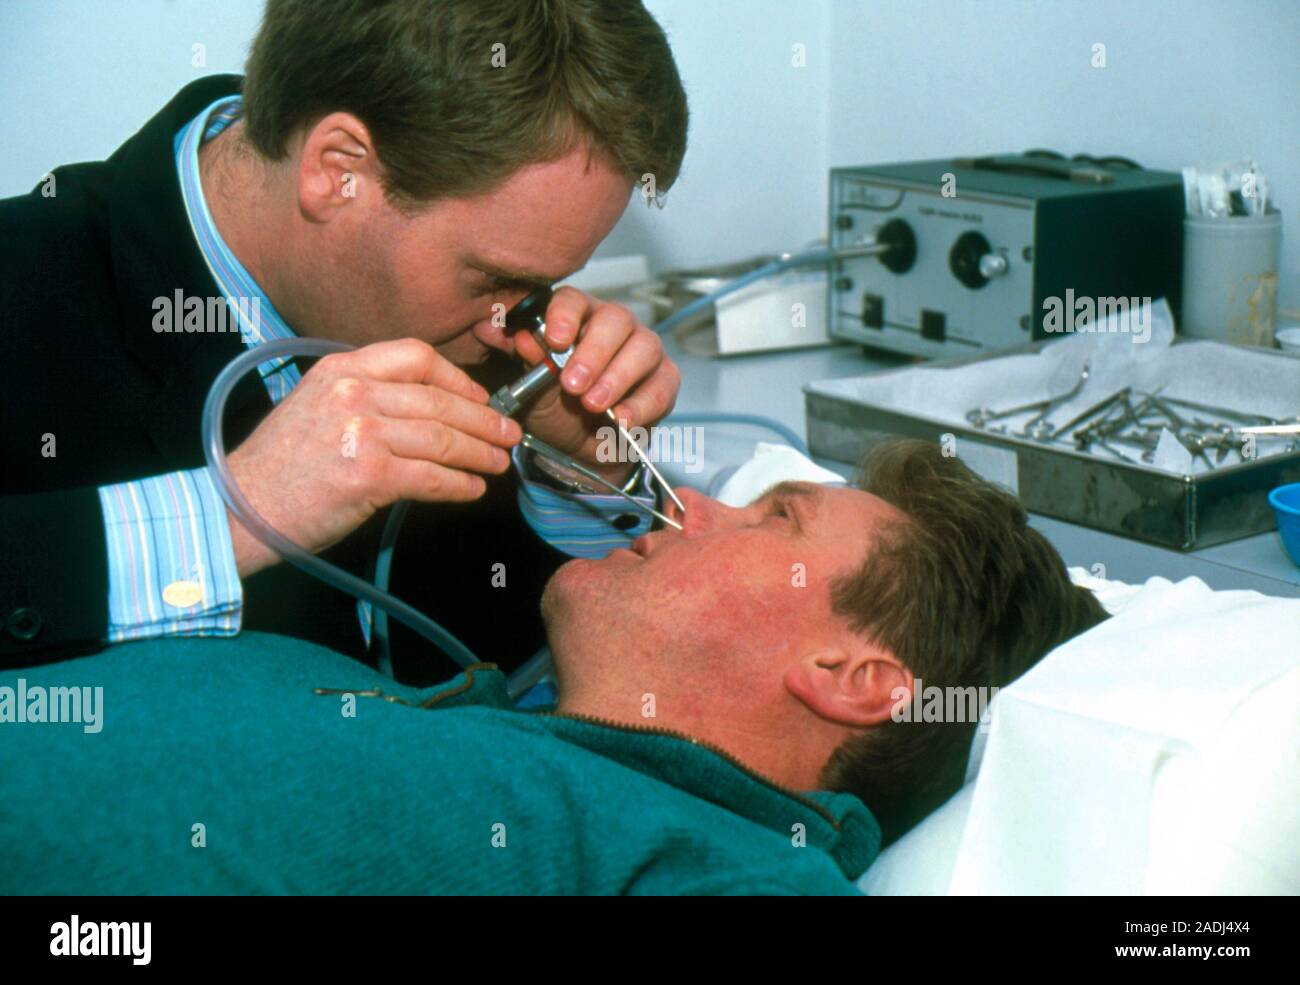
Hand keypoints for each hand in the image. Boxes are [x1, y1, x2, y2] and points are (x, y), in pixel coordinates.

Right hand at [223, 338, 521, 575]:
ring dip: (480, 454)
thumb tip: (427, 408)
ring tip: (498, 463)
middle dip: (483, 421)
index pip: (417, 356)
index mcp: (342, 369)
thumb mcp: (317, 405)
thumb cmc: (282, 465)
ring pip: (443, 439)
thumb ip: (366, 395)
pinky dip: (460, 485)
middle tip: (508, 434)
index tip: (480, 399)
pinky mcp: (369, 475)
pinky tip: (472, 490)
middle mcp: (354, 393)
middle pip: (439, 400)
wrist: (242, 506)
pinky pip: (432, 477)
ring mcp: (362, 432)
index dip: (458, 379)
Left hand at [475, 287, 680, 481]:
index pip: (573, 301)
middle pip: (615, 319)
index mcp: (577, 317)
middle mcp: (614, 326)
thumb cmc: (555, 406)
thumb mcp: (530, 388)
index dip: (565, 316)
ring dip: (617, 378)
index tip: (554, 340)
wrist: (580, 447)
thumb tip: (490, 328)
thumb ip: (519, 358)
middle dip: (594, 352)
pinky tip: (620, 421)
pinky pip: (661, 386)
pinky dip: (641, 406)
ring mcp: (644, 349)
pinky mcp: (665, 379)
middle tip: (572, 384)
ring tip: (593, 404)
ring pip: (644, 348)